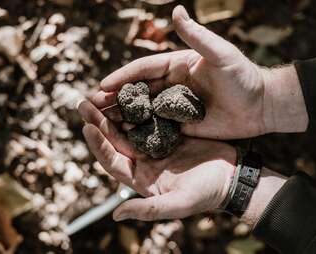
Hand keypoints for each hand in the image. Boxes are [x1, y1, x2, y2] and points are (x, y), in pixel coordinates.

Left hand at [78, 100, 235, 220]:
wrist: (232, 177)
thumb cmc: (207, 193)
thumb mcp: (178, 204)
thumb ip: (148, 210)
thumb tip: (116, 215)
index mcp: (141, 178)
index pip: (112, 161)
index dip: (99, 145)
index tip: (87, 126)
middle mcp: (143, 161)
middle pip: (115, 140)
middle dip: (98, 122)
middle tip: (84, 103)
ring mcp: (155, 144)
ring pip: (128, 126)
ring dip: (114, 111)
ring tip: (100, 93)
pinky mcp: (168, 131)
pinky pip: (148, 116)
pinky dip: (138, 105)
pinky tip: (130, 91)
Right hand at [91, 5, 268, 138]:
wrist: (261, 106)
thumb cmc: (243, 78)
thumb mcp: (221, 55)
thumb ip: (198, 37)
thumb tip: (176, 11)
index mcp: (176, 65)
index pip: (143, 70)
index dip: (122, 77)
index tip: (102, 86)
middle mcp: (171, 84)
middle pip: (137, 90)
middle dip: (114, 97)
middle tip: (91, 105)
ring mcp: (174, 105)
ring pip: (142, 109)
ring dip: (121, 115)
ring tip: (100, 122)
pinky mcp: (180, 124)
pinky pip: (155, 127)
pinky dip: (139, 130)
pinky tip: (123, 137)